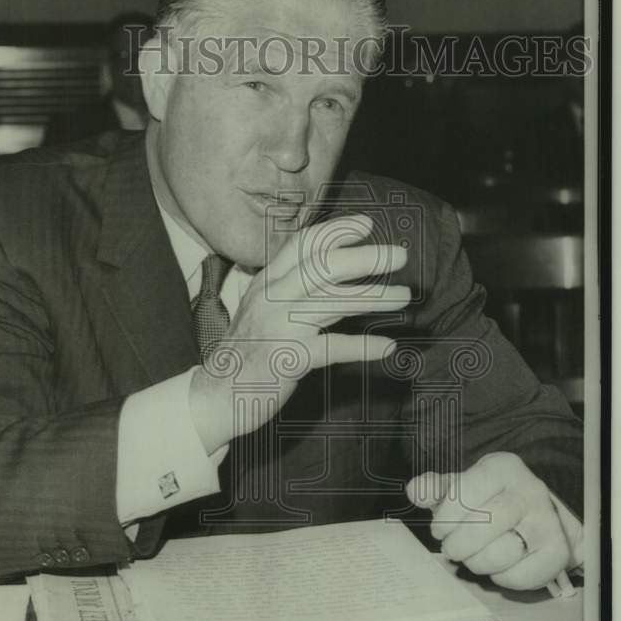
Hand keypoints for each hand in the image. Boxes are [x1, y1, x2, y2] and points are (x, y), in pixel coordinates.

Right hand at [190, 214, 408, 451]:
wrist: (216, 396)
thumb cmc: (248, 352)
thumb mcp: (263, 311)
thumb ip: (294, 290)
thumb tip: (337, 272)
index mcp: (266, 283)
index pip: (302, 245)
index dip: (337, 231)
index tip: (367, 224)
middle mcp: (271, 298)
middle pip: (322, 266)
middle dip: (365, 258)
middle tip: (399, 255)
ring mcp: (279, 327)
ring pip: (333, 302)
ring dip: (374, 297)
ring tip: (404, 297)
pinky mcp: (288, 358)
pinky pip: (334, 347)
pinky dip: (364, 347)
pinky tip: (388, 347)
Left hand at [406, 452, 578, 589]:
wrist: (534, 517)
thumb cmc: (488, 501)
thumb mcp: (460, 487)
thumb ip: (434, 489)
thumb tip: (415, 491)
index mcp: (502, 468)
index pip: (466, 492)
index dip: (445, 517)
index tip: (440, 529)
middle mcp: (530, 490)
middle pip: (485, 524)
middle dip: (459, 544)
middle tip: (452, 549)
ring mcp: (547, 521)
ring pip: (502, 553)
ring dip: (478, 563)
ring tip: (473, 557)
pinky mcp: (557, 552)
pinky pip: (521, 576)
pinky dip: (502, 578)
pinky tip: (497, 567)